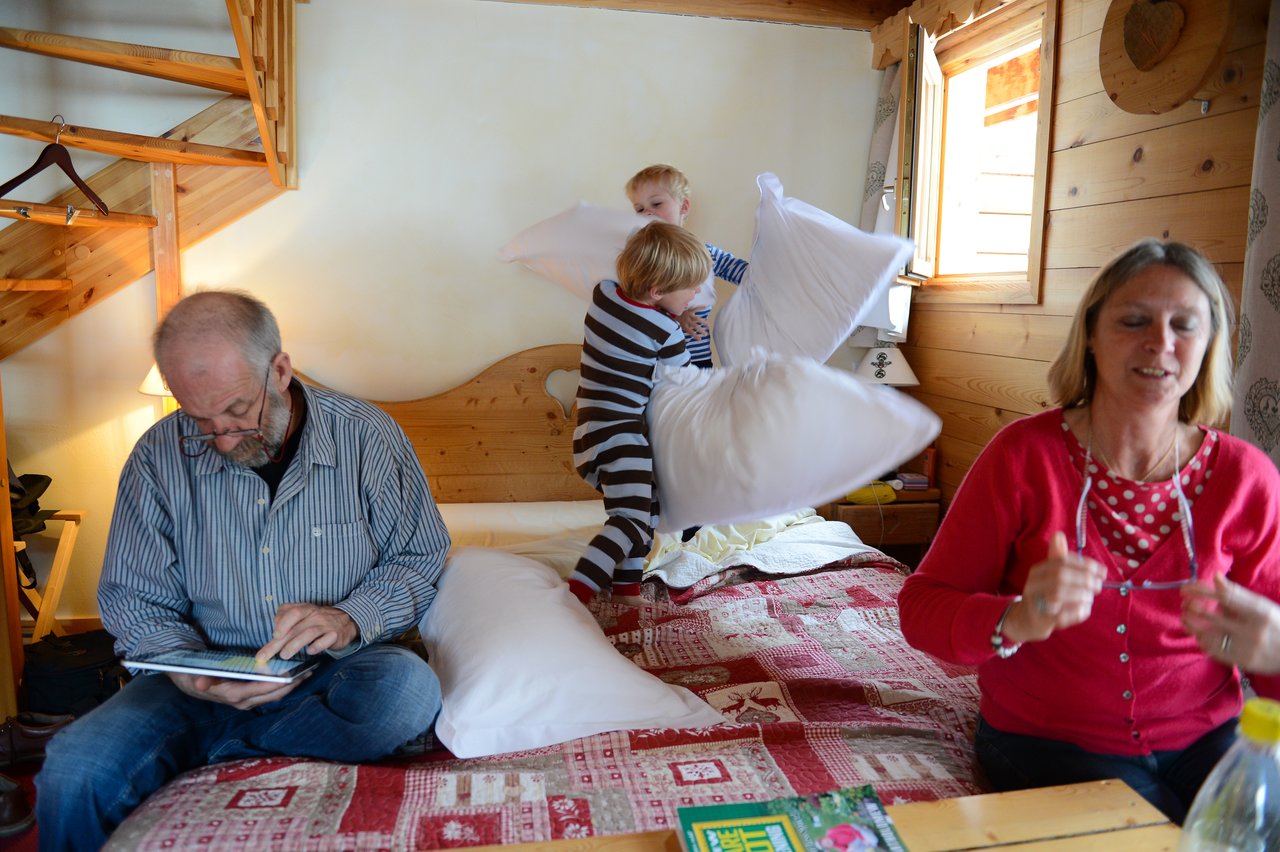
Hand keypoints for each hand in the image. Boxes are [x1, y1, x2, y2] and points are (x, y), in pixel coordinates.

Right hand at [167, 670, 302, 709]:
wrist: (189, 681)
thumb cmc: (193, 675)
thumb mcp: (193, 675)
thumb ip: (199, 679)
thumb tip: (200, 683)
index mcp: (232, 695)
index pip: (259, 690)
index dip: (277, 684)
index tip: (293, 676)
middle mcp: (242, 701)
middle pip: (272, 694)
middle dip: (291, 684)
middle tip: (308, 671)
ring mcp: (247, 699)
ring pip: (274, 695)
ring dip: (290, 685)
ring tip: (307, 672)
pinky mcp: (249, 696)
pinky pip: (270, 692)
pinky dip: (283, 684)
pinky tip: (295, 675)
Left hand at [256, 603, 357, 663]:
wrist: (346, 621)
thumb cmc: (318, 619)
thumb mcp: (302, 613)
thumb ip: (285, 617)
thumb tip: (274, 629)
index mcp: (305, 609)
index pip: (292, 612)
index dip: (282, 623)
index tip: (274, 636)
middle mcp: (315, 615)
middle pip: (295, 628)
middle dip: (278, 643)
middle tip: (265, 656)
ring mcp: (326, 625)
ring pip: (309, 633)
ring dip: (295, 645)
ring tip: (284, 655)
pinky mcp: (335, 635)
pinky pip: (326, 640)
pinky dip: (317, 646)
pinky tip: (310, 651)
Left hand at [677, 309, 708, 339]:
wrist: (672, 311)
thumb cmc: (676, 320)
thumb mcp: (679, 326)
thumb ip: (685, 328)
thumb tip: (692, 330)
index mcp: (683, 325)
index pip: (690, 331)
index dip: (695, 335)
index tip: (700, 339)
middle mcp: (686, 320)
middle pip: (695, 326)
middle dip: (701, 330)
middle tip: (706, 334)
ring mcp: (688, 314)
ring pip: (697, 319)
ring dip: (703, 322)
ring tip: (708, 325)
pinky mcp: (689, 310)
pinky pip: (695, 308)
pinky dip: (700, 307)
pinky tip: (705, 307)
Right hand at [1003, 531, 1105, 643]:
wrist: (1026, 620)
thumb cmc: (1044, 595)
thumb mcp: (1049, 575)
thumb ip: (1058, 558)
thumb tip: (1058, 534)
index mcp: (1038, 570)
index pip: (1062, 561)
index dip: (1085, 565)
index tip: (1102, 572)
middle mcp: (1033, 584)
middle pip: (1061, 575)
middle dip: (1084, 580)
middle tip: (1098, 586)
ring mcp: (1035, 602)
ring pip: (1060, 593)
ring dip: (1081, 596)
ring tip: (1089, 599)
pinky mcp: (1040, 619)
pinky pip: (1062, 615)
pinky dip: (1077, 612)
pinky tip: (1083, 610)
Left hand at [1182, 574, 1279, 673]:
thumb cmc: (1277, 625)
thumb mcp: (1263, 606)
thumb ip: (1238, 594)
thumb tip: (1216, 577)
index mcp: (1260, 611)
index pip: (1224, 597)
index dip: (1201, 591)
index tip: (1186, 588)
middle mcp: (1253, 629)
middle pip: (1212, 616)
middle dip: (1193, 607)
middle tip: (1185, 603)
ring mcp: (1247, 647)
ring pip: (1209, 635)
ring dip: (1192, 625)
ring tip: (1185, 618)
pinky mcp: (1242, 661)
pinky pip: (1215, 650)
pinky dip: (1203, 641)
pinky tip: (1198, 635)